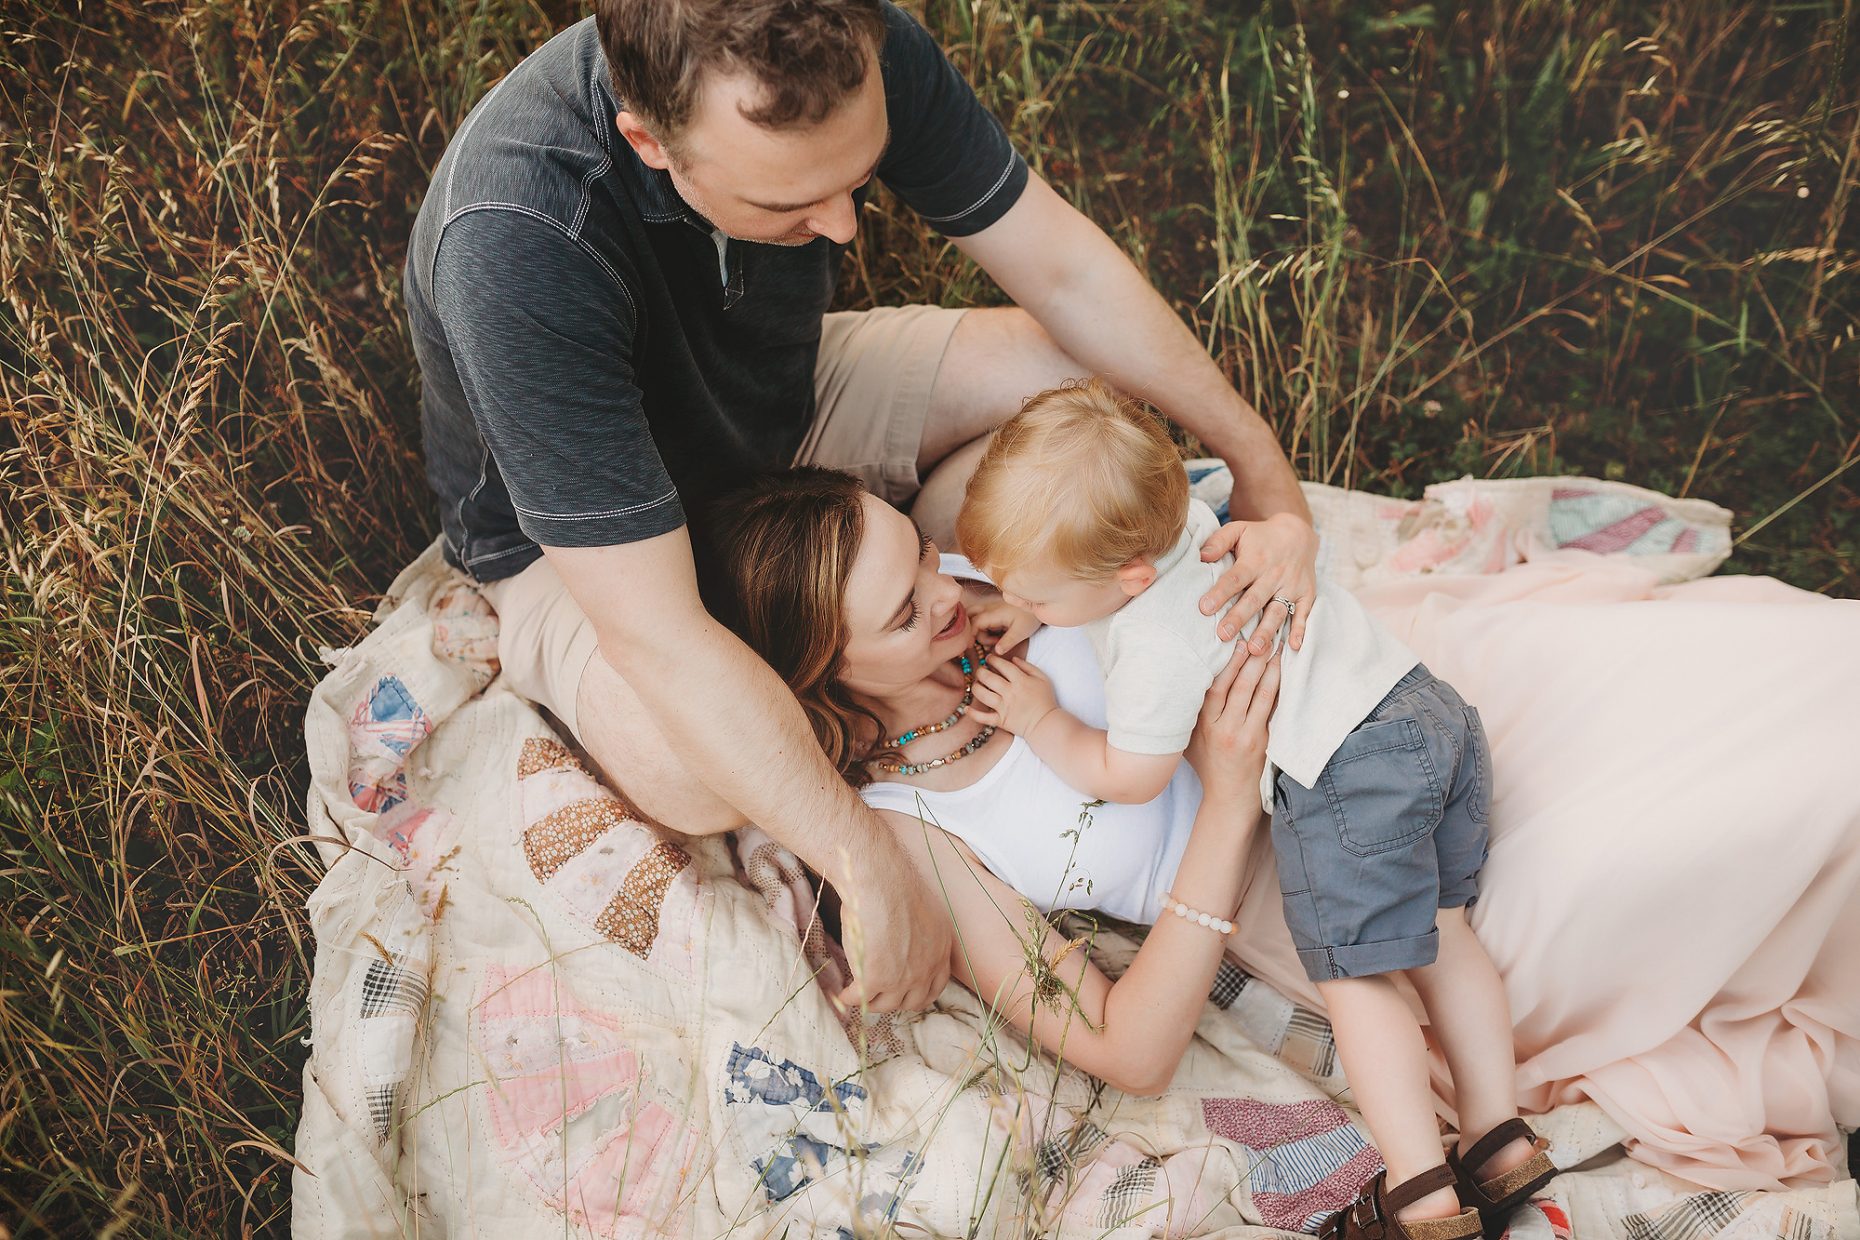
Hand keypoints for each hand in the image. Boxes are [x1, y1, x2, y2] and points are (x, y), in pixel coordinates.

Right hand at [834, 857, 953, 1011]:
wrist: (881, 881)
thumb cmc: (896, 885)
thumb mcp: (923, 913)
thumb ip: (919, 934)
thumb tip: (905, 940)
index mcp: (941, 949)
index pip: (937, 985)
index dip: (920, 993)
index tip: (907, 992)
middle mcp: (927, 967)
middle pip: (913, 1001)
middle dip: (896, 1001)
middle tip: (880, 995)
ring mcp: (903, 977)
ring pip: (885, 1004)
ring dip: (871, 1001)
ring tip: (859, 995)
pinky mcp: (877, 979)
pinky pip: (860, 998)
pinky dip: (850, 997)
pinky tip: (843, 993)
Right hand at [969, 598, 1040, 656]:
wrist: (1039, 605)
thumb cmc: (1030, 617)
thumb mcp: (1021, 632)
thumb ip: (1007, 642)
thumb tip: (996, 652)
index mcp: (994, 613)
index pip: (973, 623)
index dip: (969, 635)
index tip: (971, 647)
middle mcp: (989, 609)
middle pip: (969, 618)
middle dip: (972, 632)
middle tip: (981, 644)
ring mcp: (991, 610)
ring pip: (975, 619)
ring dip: (979, 631)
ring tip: (994, 641)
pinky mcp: (995, 613)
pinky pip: (983, 621)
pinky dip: (984, 630)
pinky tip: (997, 638)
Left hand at [970, 656, 1060, 738]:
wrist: (1046, 723)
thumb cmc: (1046, 700)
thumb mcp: (1042, 678)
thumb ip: (1028, 666)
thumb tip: (1013, 658)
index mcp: (1020, 680)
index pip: (1002, 665)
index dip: (993, 659)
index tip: (989, 658)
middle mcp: (1009, 692)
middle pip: (988, 677)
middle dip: (981, 671)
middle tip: (980, 670)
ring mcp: (1003, 707)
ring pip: (982, 694)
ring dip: (976, 687)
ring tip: (977, 684)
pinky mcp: (1001, 720)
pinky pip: (983, 717)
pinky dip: (973, 714)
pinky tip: (966, 708)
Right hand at [1182, 647, 1280, 798]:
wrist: (1229, 801)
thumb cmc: (1210, 768)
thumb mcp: (1191, 742)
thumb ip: (1191, 715)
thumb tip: (1189, 681)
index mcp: (1204, 726)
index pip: (1214, 687)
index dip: (1226, 663)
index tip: (1236, 642)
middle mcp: (1224, 730)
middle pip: (1239, 686)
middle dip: (1251, 658)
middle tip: (1261, 635)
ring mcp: (1246, 737)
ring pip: (1259, 696)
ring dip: (1269, 670)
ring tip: (1276, 648)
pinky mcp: (1264, 744)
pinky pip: (1273, 711)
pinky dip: (1279, 691)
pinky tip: (1285, 675)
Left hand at [1196, 512, 1318, 653]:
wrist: (1298, 533)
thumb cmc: (1260, 536)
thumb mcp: (1238, 530)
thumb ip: (1219, 541)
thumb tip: (1201, 556)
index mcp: (1254, 560)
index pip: (1235, 578)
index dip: (1220, 593)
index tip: (1204, 608)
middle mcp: (1274, 574)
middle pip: (1254, 599)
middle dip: (1239, 617)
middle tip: (1223, 635)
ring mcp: (1291, 586)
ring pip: (1277, 611)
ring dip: (1266, 631)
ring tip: (1253, 649)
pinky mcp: (1306, 594)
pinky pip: (1303, 613)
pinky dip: (1300, 629)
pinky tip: (1293, 646)